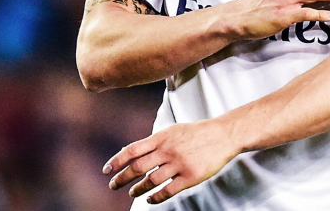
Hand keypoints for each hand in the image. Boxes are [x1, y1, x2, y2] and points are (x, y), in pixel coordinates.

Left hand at [104, 119, 236, 204]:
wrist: (223, 135)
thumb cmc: (197, 132)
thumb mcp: (173, 130)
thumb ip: (154, 141)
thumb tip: (131, 152)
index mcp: (163, 136)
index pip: (133, 149)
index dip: (117, 160)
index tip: (107, 170)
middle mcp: (168, 150)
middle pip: (138, 167)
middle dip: (122, 178)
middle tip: (113, 185)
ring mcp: (179, 163)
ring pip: (151, 181)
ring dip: (138, 189)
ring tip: (132, 192)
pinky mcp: (190, 176)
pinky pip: (168, 190)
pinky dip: (155, 197)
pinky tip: (150, 199)